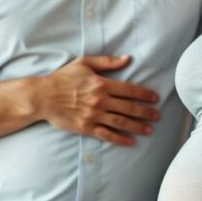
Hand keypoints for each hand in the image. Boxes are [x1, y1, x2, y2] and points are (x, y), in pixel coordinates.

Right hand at [38, 55, 159, 145]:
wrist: (43, 96)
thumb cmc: (63, 78)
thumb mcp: (84, 63)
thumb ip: (107, 62)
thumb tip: (127, 58)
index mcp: (102, 84)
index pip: (129, 90)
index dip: (144, 94)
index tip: (155, 98)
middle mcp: (100, 100)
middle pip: (129, 107)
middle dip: (146, 112)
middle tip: (158, 116)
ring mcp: (94, 115)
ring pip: (121, 122)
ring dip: (137, 126)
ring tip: (149, 130)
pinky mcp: (86, 127)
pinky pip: (107, 134)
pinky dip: (120, 139)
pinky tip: (130, 141)